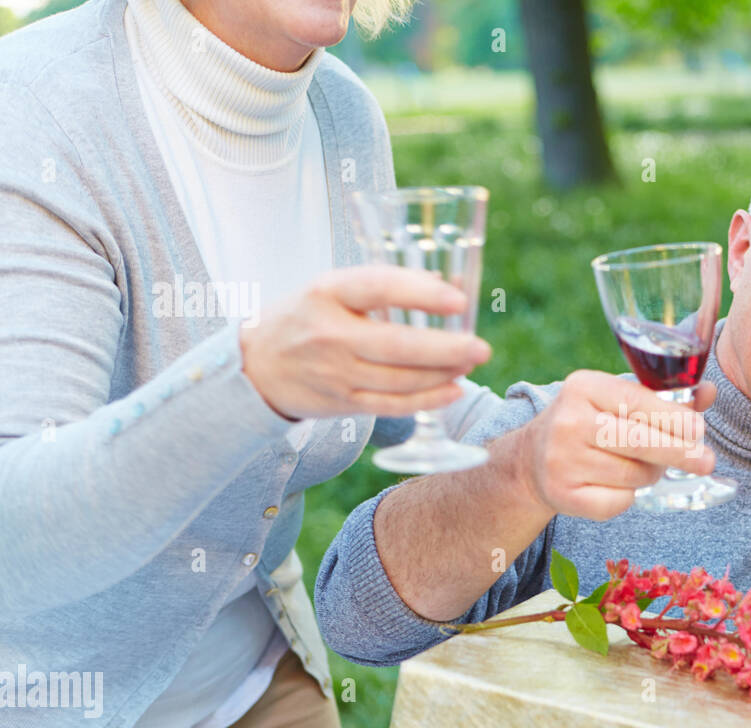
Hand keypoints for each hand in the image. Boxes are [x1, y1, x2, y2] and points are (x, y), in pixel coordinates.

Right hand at [238, 264, 490, 419]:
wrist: (255, 366)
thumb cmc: (306, 317)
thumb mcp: (332, 288)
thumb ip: (384, 285)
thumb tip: (450, 283)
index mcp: (327, 292)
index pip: (379, 288)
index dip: (422, 294)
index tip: (459, 299)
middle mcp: (330, 333)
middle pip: (396, 345)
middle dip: (445, 349)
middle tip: (480, 347)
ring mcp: (335, 373)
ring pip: (400, 379)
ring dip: (443, 374)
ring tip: (471, 362)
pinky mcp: (342, 402)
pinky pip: (393, 405)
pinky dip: (428, 400)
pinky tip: (453, 390)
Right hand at [515, 369, 717, 520]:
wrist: (532, 460)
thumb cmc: (589, 423)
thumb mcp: (616, 400)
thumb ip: (663, 398)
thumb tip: (709, 391)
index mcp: (583, 387)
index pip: (638, 402)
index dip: (674, 418)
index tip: (699, 430)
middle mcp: (568, 422)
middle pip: (640, 442)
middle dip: (680, 453)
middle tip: (706, 461)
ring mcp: (562, 461)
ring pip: (635, 475)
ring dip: (651, 474)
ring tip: (642, 466)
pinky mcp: (563, 495)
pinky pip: (619, 502)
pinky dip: (628, 497)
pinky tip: (616, 484)